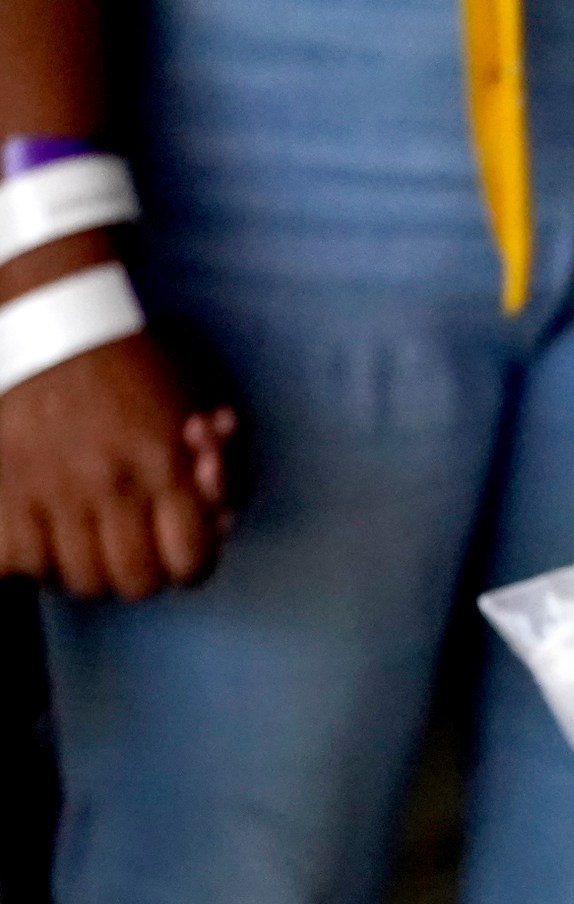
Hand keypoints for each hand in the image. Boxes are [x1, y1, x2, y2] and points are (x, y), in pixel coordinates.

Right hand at [0, 331, 234, 599]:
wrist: (50, 321)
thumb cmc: (130, 366)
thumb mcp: (190, 409)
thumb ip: (214, 467)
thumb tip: (222, 519)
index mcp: (165, 467)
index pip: (190, 564)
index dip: (188, 564)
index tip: (175, 550)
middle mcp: (111, 485)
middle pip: (134, 582)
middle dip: (138, 571)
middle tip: (127, 546)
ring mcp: (52, 490)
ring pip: (76, 579)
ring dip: (82, 568)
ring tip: (81, 537)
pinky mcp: (3, 489)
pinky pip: (14, 562)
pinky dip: (23, 559)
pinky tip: (35, 535)